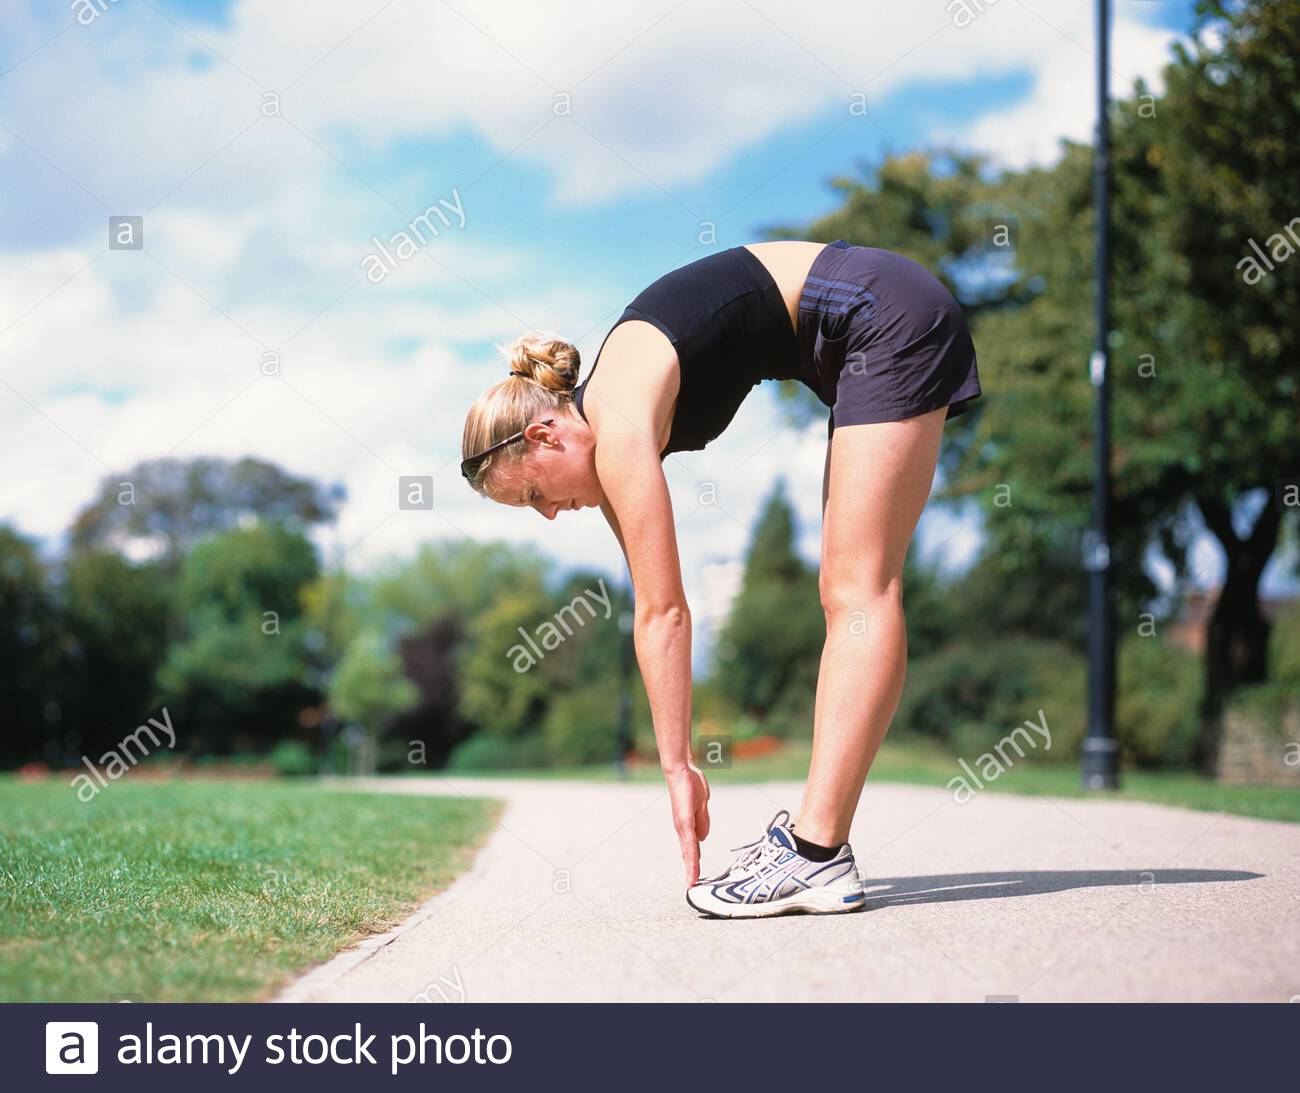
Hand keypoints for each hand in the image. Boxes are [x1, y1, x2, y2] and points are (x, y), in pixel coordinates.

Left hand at [664, 762, 710, 887]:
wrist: (681, 771)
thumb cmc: (691, 784)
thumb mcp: (702, 805)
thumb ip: (703, 821)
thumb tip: (702, 838)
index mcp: (688, 825)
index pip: (691, 848)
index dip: (693, 863)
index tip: (695, 877)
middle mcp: (683, 828)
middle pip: (688, 854)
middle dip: (691, 871)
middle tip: (692, 887)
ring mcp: (682, 825)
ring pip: (688, 852)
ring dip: (690, 868)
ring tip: (692, 883)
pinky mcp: (684, 821)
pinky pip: (690, 842)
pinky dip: (691, 856)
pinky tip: (693, 865)